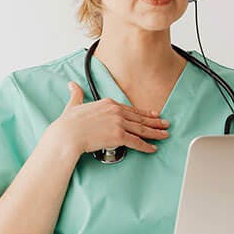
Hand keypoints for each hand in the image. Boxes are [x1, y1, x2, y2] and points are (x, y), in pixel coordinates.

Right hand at [50, 82, 170, 155]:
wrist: (67, 134)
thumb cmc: (69, 123)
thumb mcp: (74, 104)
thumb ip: (76, 94)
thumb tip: (72, 85)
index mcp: (109, 103)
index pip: (131, 109)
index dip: (144, 113)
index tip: (153, 115)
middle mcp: (116, 112)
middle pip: (140, 119)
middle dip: (155, 122)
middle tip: (165, 124)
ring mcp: (119, 123)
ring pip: (142, 129)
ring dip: (155, 133)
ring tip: (165, 135)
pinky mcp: (118, 136)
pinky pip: (136, 142)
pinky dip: (146, 146)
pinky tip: (153, 148)